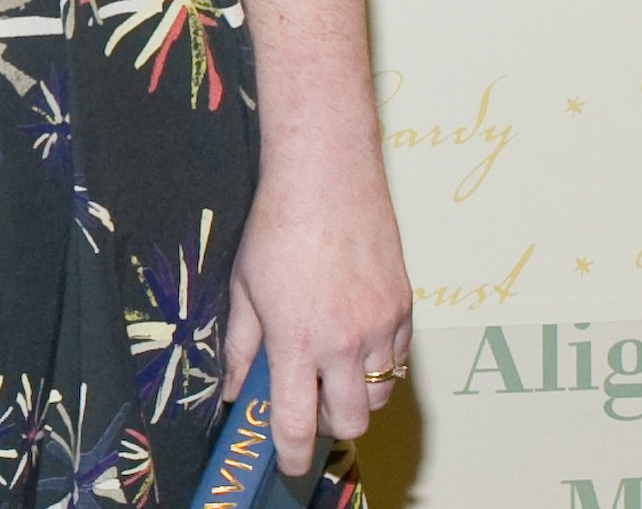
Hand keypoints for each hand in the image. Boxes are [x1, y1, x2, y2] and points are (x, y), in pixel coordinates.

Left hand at [218, 164, 414, 476]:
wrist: (327, 176)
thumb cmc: (278, 226)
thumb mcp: (244, 289)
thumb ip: (241, 348)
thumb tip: (236, 390)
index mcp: (297, 340)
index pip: (297, 423)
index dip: (292, 455)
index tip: (288, 464)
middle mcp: (344, 340)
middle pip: (352, 421)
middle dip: (330, 425)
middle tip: (311, 404)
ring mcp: (380, 325)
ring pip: (381, 393)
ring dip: (357, 393)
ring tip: (333, 364)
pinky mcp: (405, 307)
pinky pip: (399, 358)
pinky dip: (380, 360)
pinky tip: (355, 333)